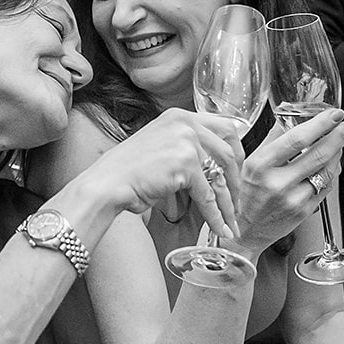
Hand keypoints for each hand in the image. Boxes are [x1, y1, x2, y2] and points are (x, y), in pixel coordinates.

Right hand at [95, 108, 243, 242]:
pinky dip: (215, 215)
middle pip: (228, 150)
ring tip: (230, 221)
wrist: (107, 183)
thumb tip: (216, 170)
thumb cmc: (129, 171)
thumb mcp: (161, 147)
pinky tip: (219, 227)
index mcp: (180, 116)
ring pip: (221, 175)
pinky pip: (208, 194)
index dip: (235, 152)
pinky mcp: (185, 163)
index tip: (234, 173)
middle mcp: (185, 123)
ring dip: (228, 202)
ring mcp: (186, 141)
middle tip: (235, 199)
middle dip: (236, 179)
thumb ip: (187, 149)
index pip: (224, 128)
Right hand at [232, 108, 343, 255]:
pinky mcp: (305, 210)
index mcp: (261, 165)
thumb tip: (289, 116)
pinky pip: (327, 186)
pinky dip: (332, 171)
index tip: (332, 114)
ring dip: (337, 152)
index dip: (319, 124)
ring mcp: (293, 198)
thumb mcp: (249, 163)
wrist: (247, 230)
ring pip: (327, 170)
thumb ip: (272, 140)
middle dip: (337, 136)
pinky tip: (331, 163)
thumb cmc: (246, 194)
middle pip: (318, 153)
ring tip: (338, 141)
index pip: (296, 139)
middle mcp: (277, 182)